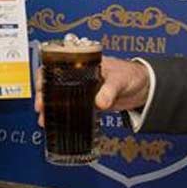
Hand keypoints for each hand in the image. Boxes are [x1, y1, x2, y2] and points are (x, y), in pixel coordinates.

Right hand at [34, 57, 150, 126]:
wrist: (145, 87)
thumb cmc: (132, 74)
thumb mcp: (119, 79)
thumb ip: (109, 90)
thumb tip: (100, 102)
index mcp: (85, 63)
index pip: (59, 65)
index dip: (46, 75)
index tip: (40, 85)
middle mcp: (80, 76)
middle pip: (56, 84)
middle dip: (45, 95)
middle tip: (40, 107)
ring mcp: (84, 90)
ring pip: (62, 98)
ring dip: (52, 108)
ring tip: (44, 120)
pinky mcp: (90, 103)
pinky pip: (74, 109)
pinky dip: (65, 116)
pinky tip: (57, 124)